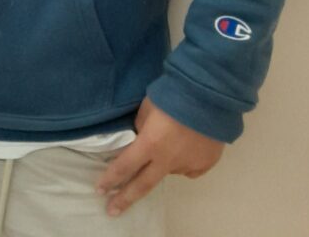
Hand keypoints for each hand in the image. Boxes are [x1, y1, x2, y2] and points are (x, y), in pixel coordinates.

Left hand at [96, 97, 224, 215]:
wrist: (209, 98)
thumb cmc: (172, 97)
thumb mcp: (148, 109)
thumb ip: (141, 128)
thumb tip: (141, 139)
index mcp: (149, 144)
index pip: (124, 166)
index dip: (110, 179)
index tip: (99, 189)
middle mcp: (167, 160)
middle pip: (142, 185)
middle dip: (125, 199)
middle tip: (112, 210)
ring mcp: (187, 165)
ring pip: (168, 171)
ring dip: (162, 163)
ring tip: (170, 142)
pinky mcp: (205, 165)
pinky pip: (188, 168)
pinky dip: (182, 161)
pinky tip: (186, 148)